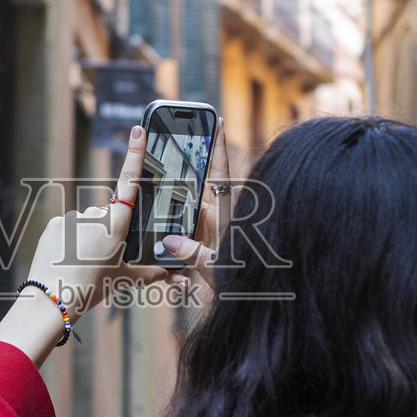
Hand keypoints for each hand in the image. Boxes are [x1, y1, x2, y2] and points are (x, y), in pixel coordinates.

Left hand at [0, 125, 169, 364]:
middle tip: (103, 257)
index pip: (129, 182)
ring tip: (83, 263)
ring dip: (89, 237)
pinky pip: (69, 228)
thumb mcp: (126, 280)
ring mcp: (73, 218)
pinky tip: (68, 259)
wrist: (52, 299)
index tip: (138, 130)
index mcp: (116, 225)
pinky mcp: (55, 224)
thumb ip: (155, 274)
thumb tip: (182, 280)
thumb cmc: (92, 289)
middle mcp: (95, 215)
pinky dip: (71, 241)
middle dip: (110, 230)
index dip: (135, 154)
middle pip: (109, 215)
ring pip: (88, 223)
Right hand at [158, 117, 228, 287]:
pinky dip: (180, 209)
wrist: (252, 294)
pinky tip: (164, 205)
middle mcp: (220, 215)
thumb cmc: (239, 280)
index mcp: (224, 215)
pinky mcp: (210, 235)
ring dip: (182, 186)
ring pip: (196, 198)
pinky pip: (192, 216)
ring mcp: (215, 224)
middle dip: (194, 158)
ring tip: (164, 165)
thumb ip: (192, 252)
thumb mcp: (214, 266)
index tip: (218, 122)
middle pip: (205, 179)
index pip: (219, 173)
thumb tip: (169, 240)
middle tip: (182, 133)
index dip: (218, 147)